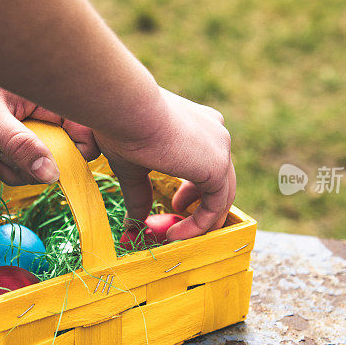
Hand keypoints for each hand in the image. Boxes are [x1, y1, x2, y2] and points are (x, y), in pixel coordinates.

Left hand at [0, 52, 98, 184]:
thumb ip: (20, 146)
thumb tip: (51, 176)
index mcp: (52, 93)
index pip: (87, 131)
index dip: (76, 155)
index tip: (48, 168)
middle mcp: (48, 105)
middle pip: (65, 152)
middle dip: (36, 168)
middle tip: (8, 165)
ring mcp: (32, 117)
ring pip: (42, 159)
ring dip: (17, 169)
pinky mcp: (17, 126)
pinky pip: (24, 156)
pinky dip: (7, 164)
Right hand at [93, 88, 235, 240]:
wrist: (127, 109)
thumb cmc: (122, 126)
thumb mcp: (132, 165)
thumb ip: (140, 192)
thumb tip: (134, 221)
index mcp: (199, 124)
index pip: (207, 161)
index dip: (193, 187)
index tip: (174, 202)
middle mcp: (215, 132)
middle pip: (220, 178)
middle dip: (200, 204)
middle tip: (177, 217)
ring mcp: (220, 147)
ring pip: (223, 194)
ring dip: (202, 221)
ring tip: (176, 235)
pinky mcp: (218, 166)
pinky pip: (216, 205)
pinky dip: (200, 225)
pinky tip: (176, 234)